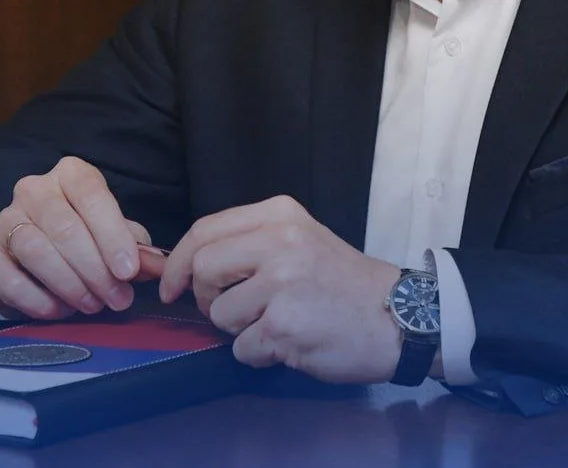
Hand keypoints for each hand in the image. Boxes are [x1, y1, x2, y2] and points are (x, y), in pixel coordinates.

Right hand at [0, 156, 168, 319]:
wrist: (27, 252)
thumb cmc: (81, 235)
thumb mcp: (111, 233)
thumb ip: (135, 248)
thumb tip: (160, 267)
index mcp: (70, 174)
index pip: (92, 196)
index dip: (112, 234)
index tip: (129, 271)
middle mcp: (35, 190)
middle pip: (66, 227)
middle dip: (96, 269)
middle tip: (118, 299)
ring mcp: (7, 221)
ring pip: (37, 251)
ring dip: (71, 285)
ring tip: (93, 305)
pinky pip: (11, 279)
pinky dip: (39, 299)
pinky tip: (60, 310)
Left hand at [158, 195, 402, 383]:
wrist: (395, 315)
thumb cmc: (342, 279)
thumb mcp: (300, 236)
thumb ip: (252, 240)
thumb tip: (191, 265)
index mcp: (279, 214)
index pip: (204, 230)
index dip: (177, 261)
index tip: (172, 285)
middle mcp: (279, 241)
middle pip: (203, 268)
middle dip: (207, 297)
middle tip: (233, 308)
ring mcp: (281, 284)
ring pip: (219, 313)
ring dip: (238, 329)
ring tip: (273, 322)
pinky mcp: (284, 326)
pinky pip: (241, 348)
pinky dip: (258, 353)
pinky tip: (288, 341)